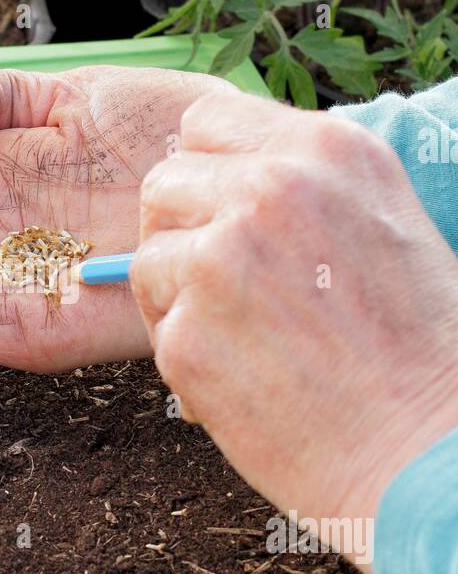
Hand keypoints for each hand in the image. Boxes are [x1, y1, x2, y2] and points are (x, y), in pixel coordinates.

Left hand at [130, 87, 457, 563]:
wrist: (424, 450)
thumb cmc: (419, 350)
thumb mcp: (386, 223)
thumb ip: (307, 185)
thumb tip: (227, 172)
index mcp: (325, 151)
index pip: (208, 123)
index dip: (208, 172)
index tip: (225, 215)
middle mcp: (268, 190)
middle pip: (165, 182)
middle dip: (183, 232)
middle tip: (225, 288)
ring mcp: (220, 259)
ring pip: (149, 255)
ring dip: (176, 295)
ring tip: (238, 340)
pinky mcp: (187, 334)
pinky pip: (158, 327)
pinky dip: (185, 357)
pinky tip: (241, 381)